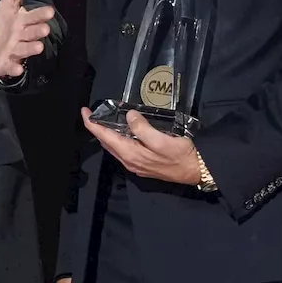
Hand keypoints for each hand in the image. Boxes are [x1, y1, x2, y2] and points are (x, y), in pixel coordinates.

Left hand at [0, 0, 56, 79]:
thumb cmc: (5, 24)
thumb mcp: (8, 2)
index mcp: (24, 20)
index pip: (35, 16)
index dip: (41, 14)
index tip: (50, 11)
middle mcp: (23, 35)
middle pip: (32, 33)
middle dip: (38, 31)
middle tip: (45, 30)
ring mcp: (16, 50)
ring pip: (25, 49)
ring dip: (31, 48)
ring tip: (38, 48)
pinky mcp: (8, 63)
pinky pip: (12, 66)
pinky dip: (15, 68)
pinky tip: (18, 69)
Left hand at [79, 108, 200, 184]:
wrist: (197, 171)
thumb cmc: (181, 156)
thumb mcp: (162, 140)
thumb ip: (142, 128)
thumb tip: (128, 115)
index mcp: (130, 154)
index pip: (104, 136)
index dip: (91, 123)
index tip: (84, 111)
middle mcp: (128, 161)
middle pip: (105, 142)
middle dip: (97, 127)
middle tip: (94, 113)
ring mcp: (134, 164)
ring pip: (113, 147)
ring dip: (106, 133)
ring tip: (105, 119)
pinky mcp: (141, 165)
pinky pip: (122, 150)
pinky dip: (117, 139)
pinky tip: (122, 131)